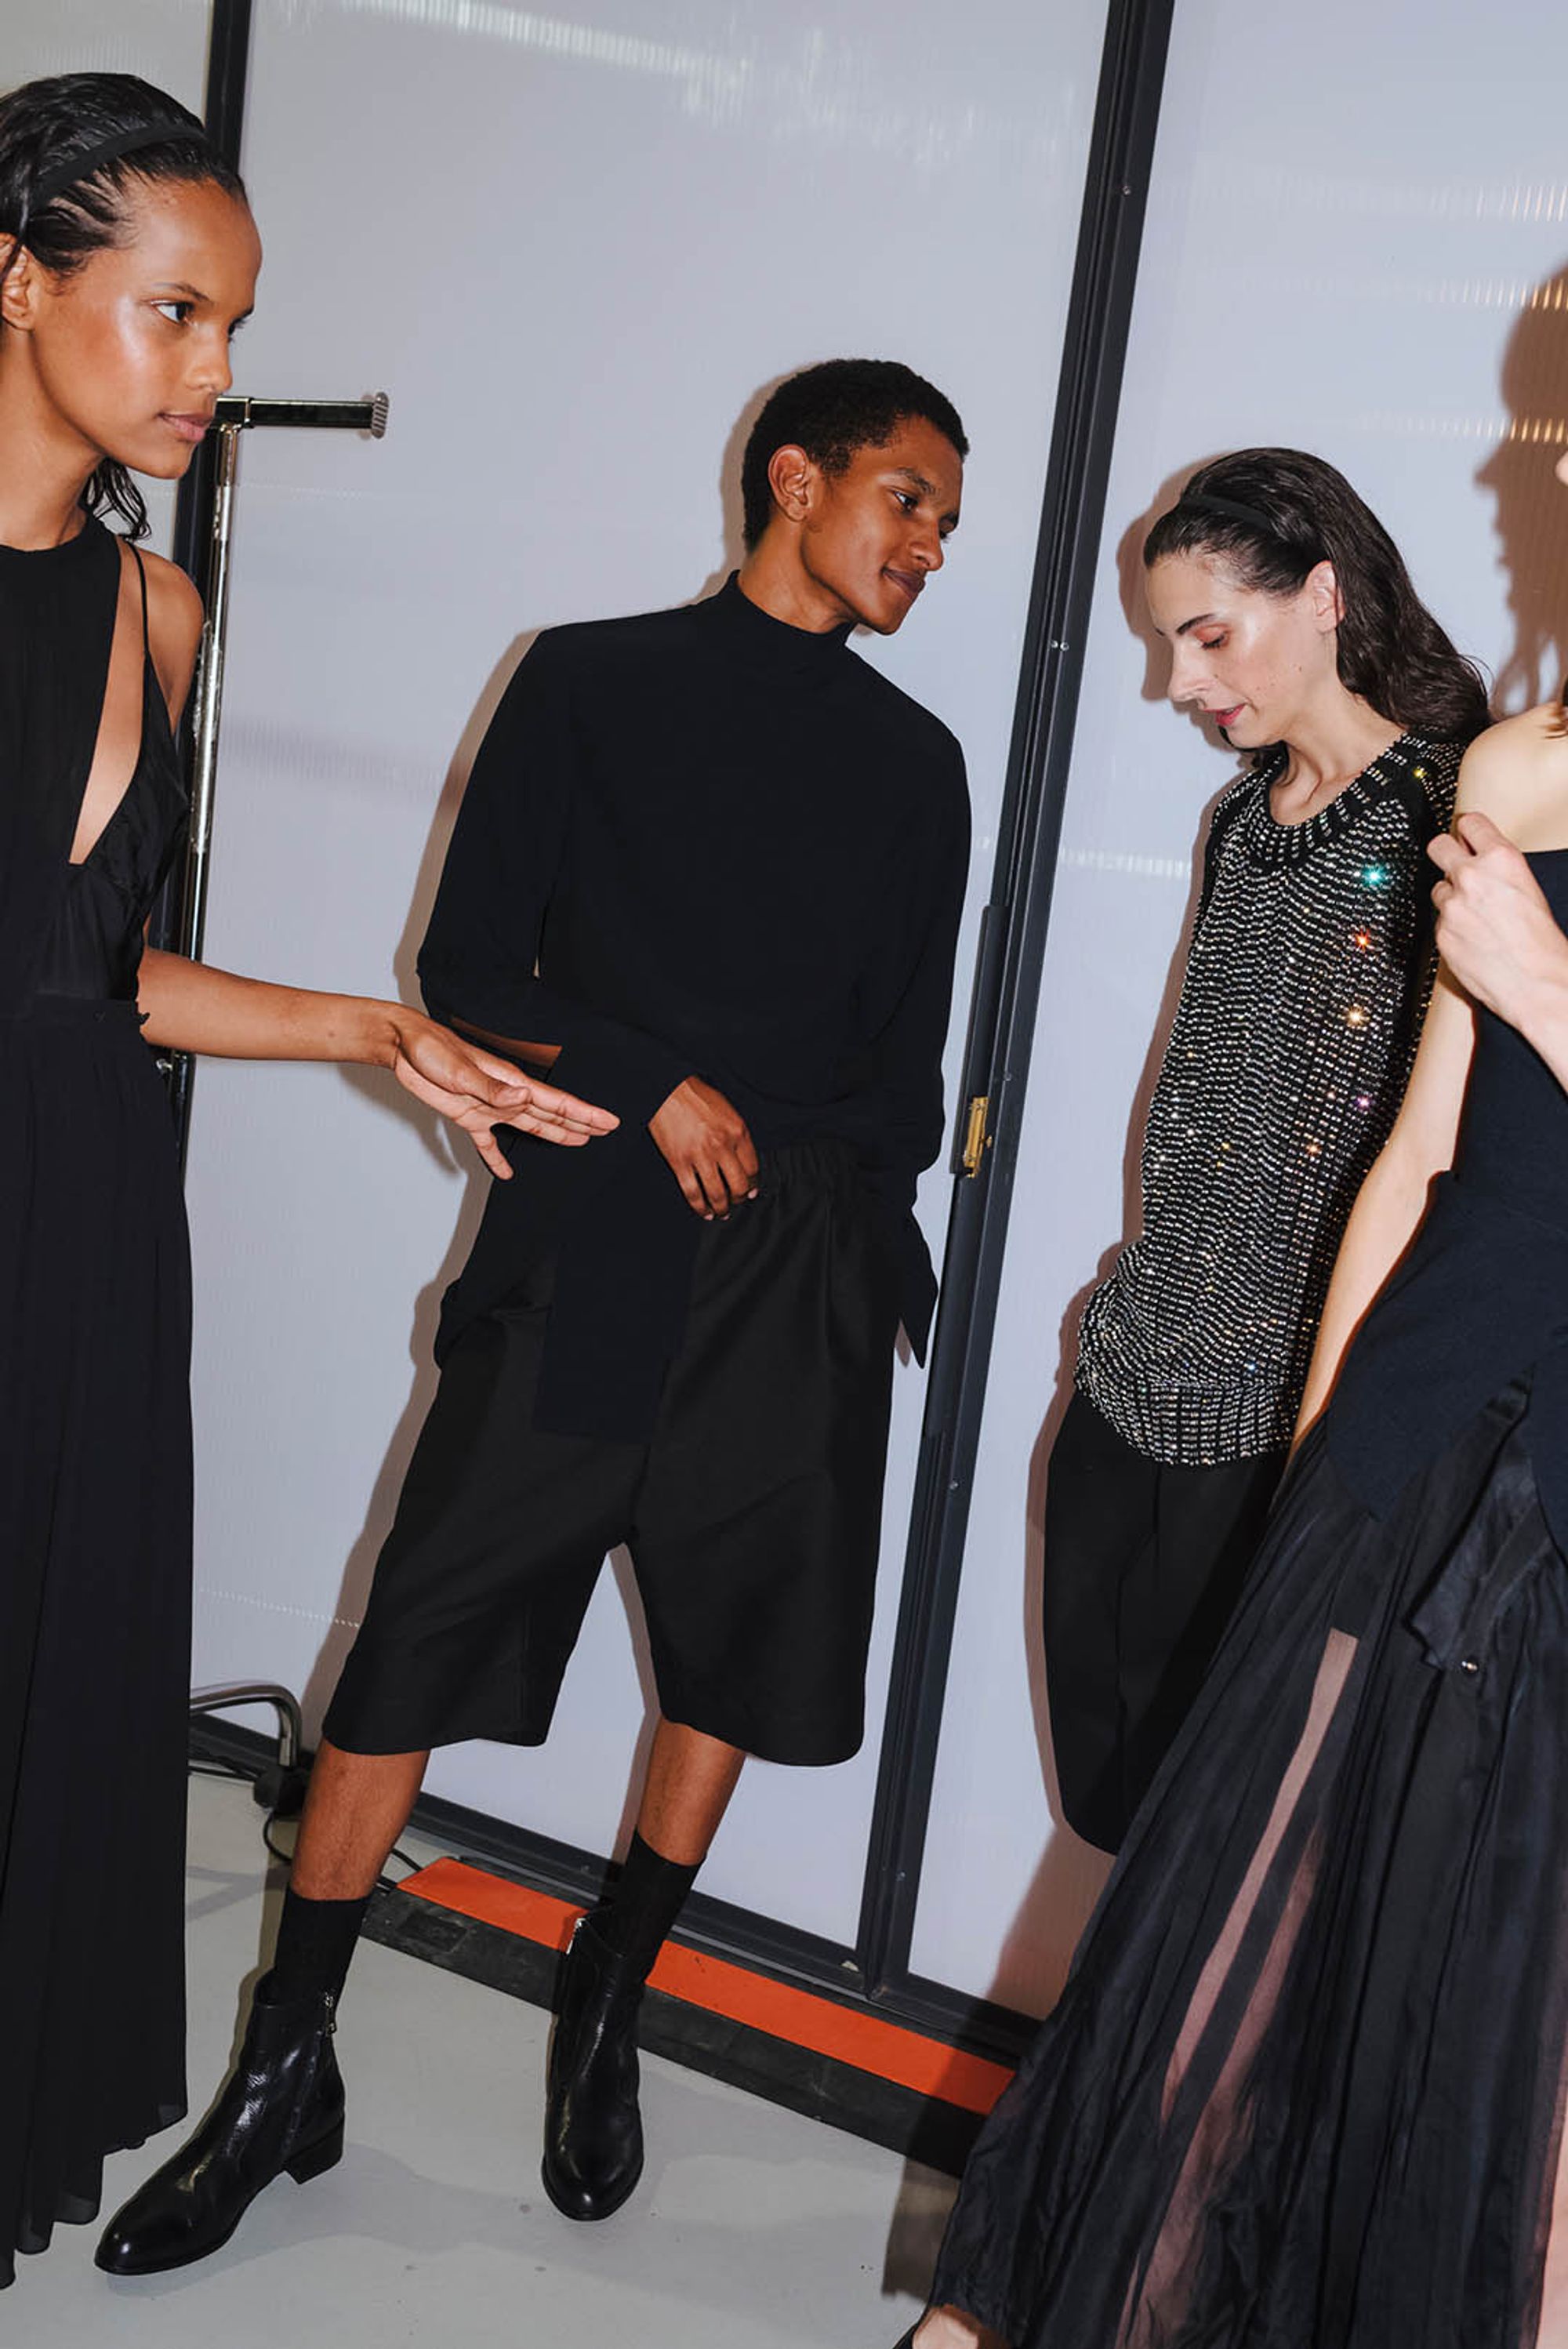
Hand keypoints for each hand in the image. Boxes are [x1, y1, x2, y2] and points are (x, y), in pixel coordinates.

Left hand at [390, 1015, 617, 1177]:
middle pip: (550, 1114)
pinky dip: (497, 1159)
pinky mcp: (467, 1116)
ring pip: (529, 1125)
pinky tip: (507, 1173)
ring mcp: (488, 1107)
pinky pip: (488, 1143)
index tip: (609, 1121)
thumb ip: (493, 1088)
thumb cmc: (432, 1051)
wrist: (404, 1047)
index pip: (556, 1102)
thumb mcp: (461, 1071)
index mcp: (511, 1083)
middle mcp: (506, 1095)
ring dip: (553, 1134)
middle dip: (578, 1122)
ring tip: (577, 1142)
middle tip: (605, 1131)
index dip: (585, 1113)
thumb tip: (524, 1096)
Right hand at [649, 1075, 758, 1218]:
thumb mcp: (729, 1112)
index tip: (751, 1191)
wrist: (668, 1090)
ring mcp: (700, 1156)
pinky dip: (700, 1207)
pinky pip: (692, 1193)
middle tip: (737, 1202)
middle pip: (738, 1186)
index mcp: (737, 1132)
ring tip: (722, 1212)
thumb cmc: (698, 1098)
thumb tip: (745, 1163)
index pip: (752, 1169)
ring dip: (722, 1208)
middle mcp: (721, 1146)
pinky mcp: (679, 1162)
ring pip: (717, 1194)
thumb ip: (739, 1136)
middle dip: (740, 1199)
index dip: (753, 1184)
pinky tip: (704, 1211)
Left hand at [1429, 812, 1567, 1030]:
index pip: (1469, 823)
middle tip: (1455, 864)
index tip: (1466, 836)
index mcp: (1501, 859)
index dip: (1467, 831)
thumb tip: (1483, 861)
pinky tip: (1472, 939)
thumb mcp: (1529, 889)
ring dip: (1450, 897)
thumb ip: (1500, 870)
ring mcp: (1452, 905)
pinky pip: (1439, 922)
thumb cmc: (1542, 943)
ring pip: (1438, 888)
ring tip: (1475, 916)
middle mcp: (1472, 877)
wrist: (1537, 983)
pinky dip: (1451, 927)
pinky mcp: (1440, 933)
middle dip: (1445, 852)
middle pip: (1438, 845)